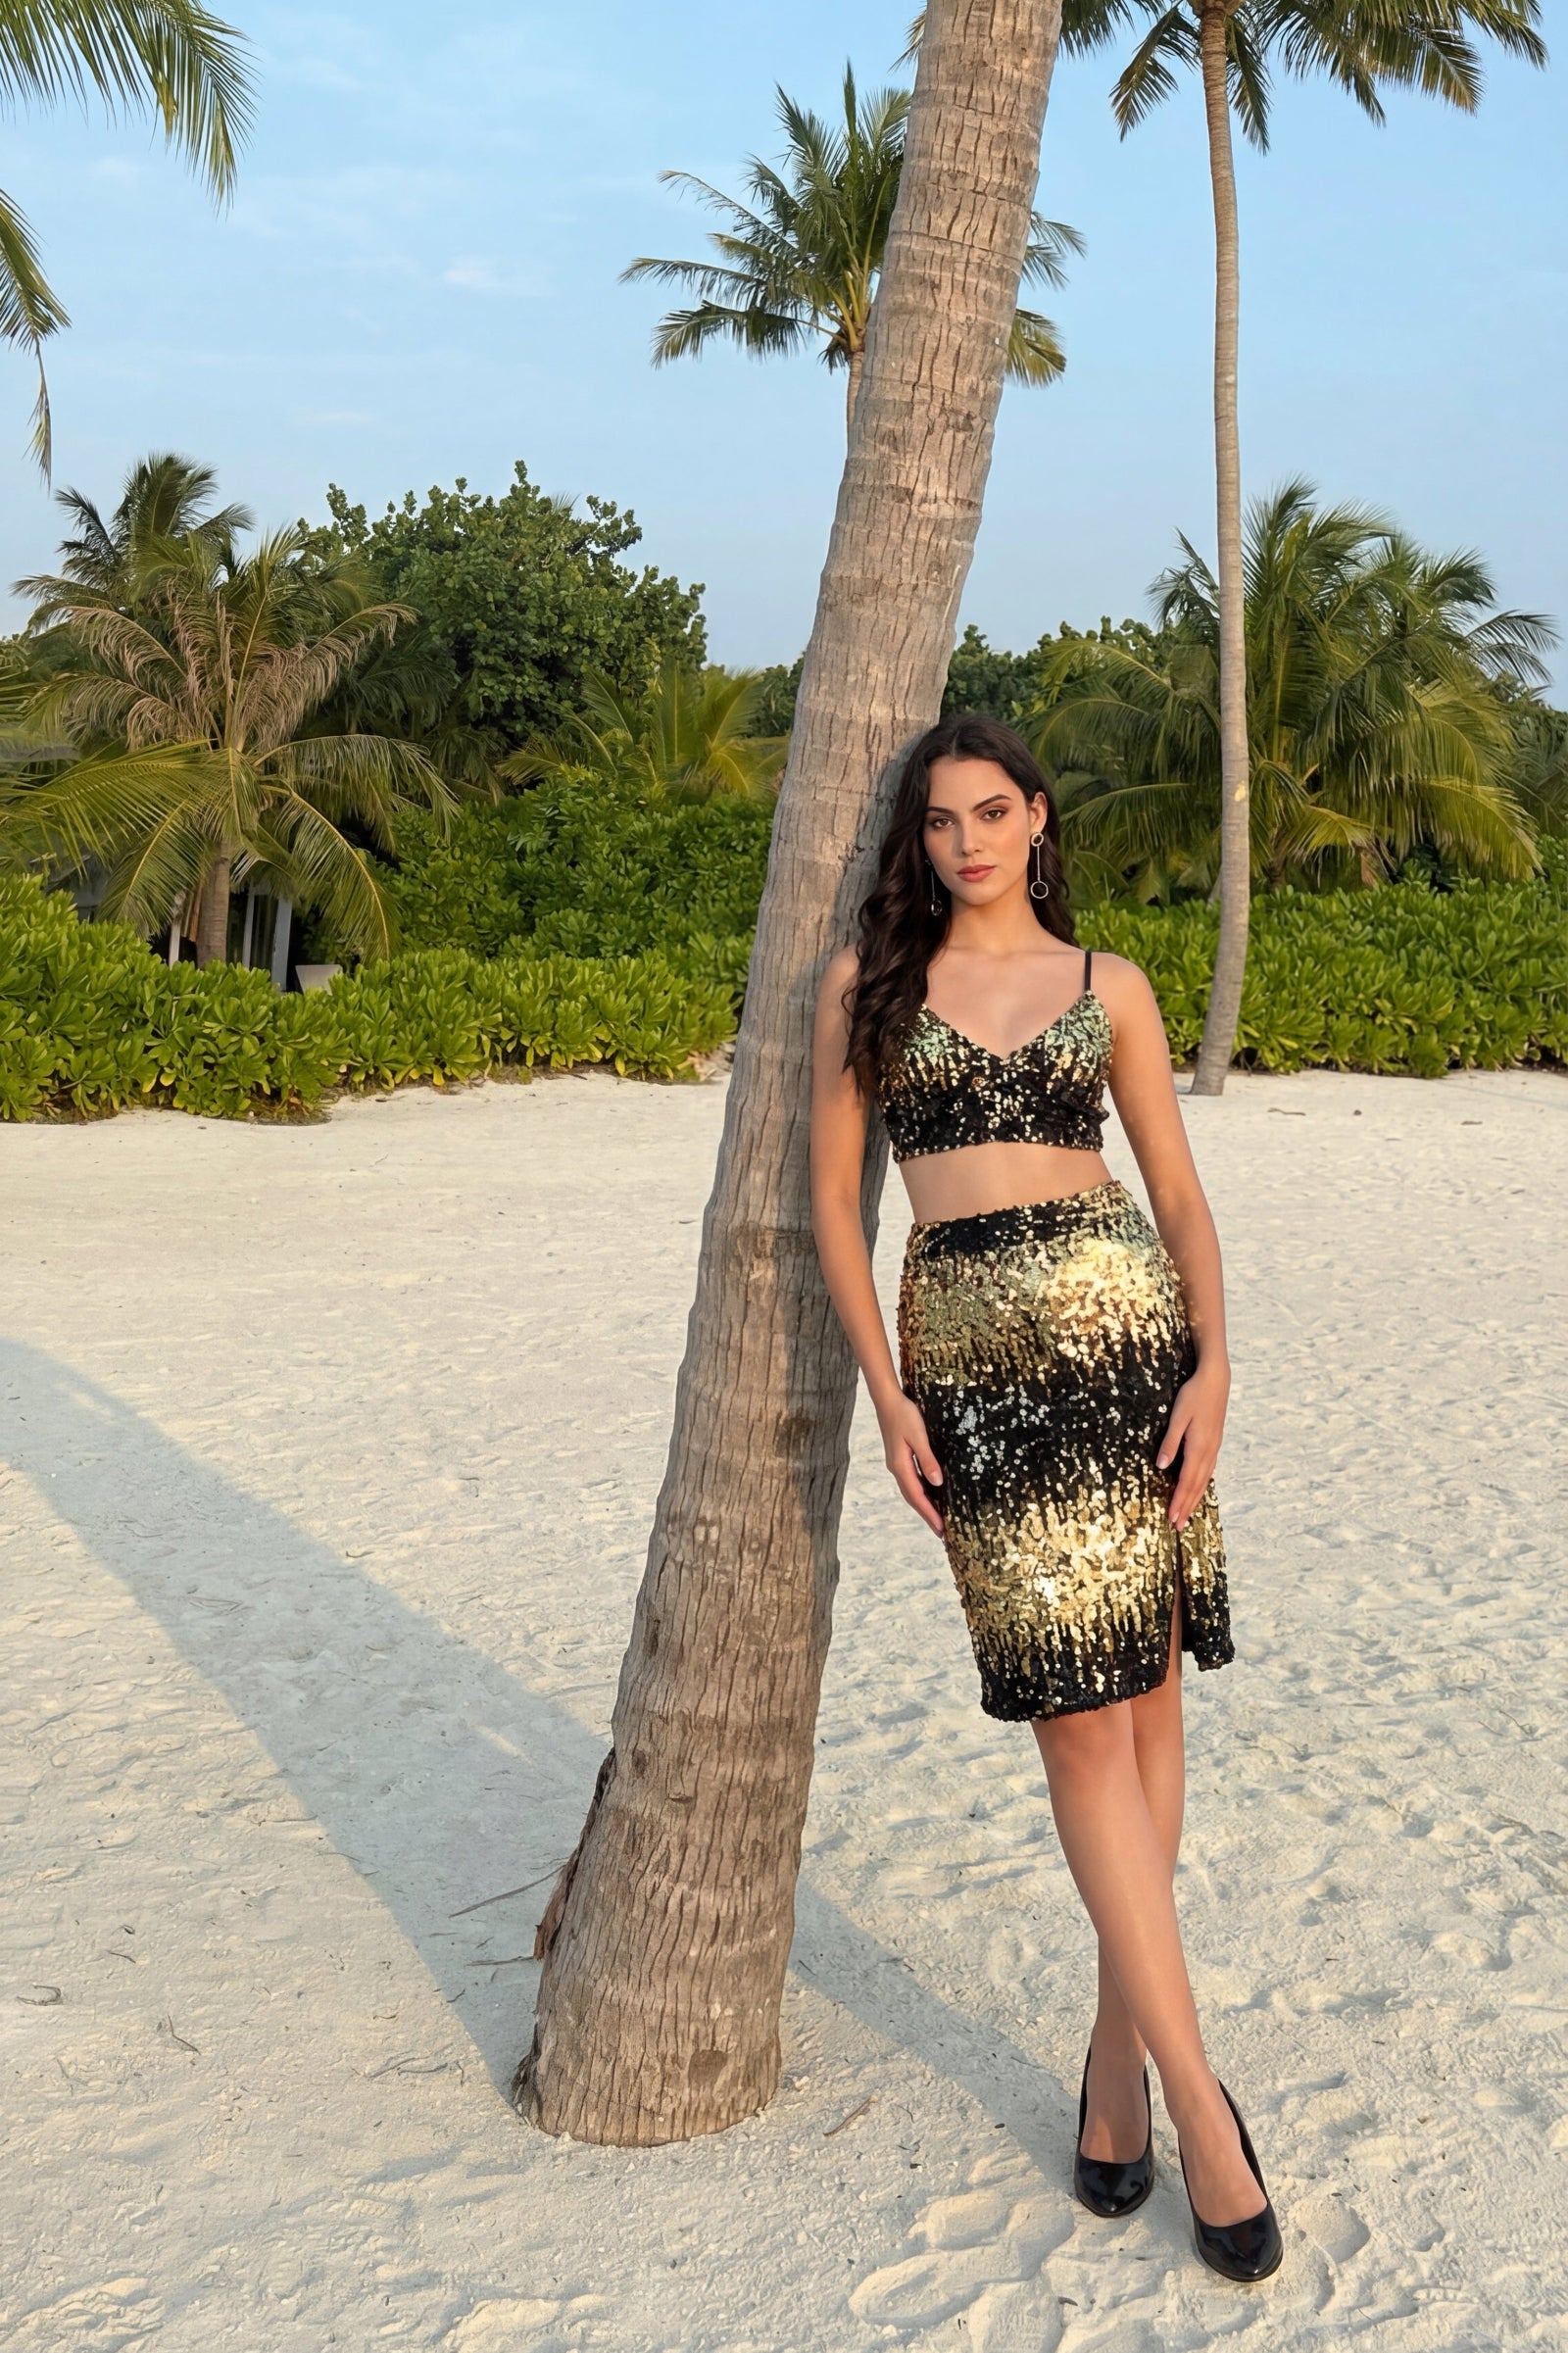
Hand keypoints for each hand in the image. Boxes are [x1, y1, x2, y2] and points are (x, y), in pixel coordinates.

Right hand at [878, 1392, 943, 1534]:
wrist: (887, 1400)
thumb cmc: (904, 1415)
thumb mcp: (918, 1436)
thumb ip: (927, 1459)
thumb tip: (937, 1482)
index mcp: (900, 1466)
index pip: (917, 1496)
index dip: (930, 1514)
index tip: (941, 1529)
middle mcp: (897, 1469)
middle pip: (913, 1499)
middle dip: (927, 1516)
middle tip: (942, 1534)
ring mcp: (897, 1464)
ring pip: (911, 1492)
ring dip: (924, 1507)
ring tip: (937, 1521)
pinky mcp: (900, 1459)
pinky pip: (911, 1482)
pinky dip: (921, 1494)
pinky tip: (929, 1496)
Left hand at [1157, 1361, 1229, 1529]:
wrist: (1216, 1380)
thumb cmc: (1194, 1396)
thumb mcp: (1178, 1417)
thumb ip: (1170, 1442)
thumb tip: (1161, 1466)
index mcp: (1198, 1447)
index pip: (1186, 1481)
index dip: (1179, 1501)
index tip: (1172, 1518)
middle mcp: (1208, 1451)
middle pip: (1196, 1485)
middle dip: (1186, 1506)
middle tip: (1178, 1525)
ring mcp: (1214, 1448)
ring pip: (1204, 1480)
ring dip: (1194, 1499)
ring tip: (1187, 1514)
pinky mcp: (1214, 1443)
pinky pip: (1208, 1471)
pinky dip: (1201, 1485)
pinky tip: (1198, 1489)